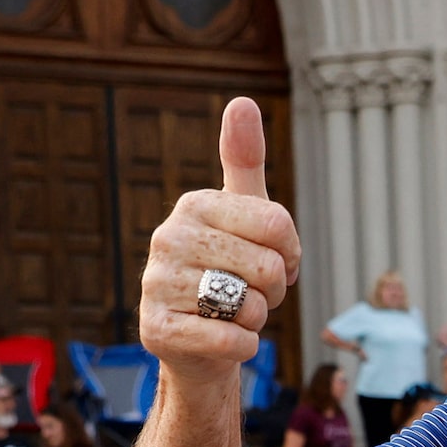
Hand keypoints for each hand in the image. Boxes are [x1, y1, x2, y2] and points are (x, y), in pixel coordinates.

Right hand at [140, 98, 299, 365]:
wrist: (200, 342)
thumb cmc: (231, 272)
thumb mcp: (244, 215)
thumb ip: (245, 161)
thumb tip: (241, 101)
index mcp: (194, 204)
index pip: (279, 224)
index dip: (291, 253)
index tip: (274, 260)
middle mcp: (168, 238)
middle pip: (268, 266)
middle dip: (274, 290)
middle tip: (251, 293)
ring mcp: (156, 284)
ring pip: (251, 306)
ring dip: (257, 319)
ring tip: (232, 314)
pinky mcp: (156, 330)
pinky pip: (231, 341)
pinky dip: (244, 346)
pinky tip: (224, 339)